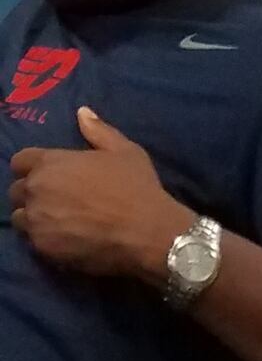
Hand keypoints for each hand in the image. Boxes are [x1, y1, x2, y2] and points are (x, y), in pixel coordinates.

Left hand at [8, 107, 188, 279]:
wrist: (147, 233)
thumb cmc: (136, 189)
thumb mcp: (124, 151)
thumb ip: (98, 131)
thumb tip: (82, 112)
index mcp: (50, 162)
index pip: (19, 162)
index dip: (31, 170)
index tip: (47, 178)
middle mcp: (36, 189)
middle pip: (16, 192)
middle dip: (31, 196)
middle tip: (53, 204)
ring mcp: (37, 220)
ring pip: (20, 220)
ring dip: (33, 220)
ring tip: (55, 226)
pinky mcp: (45, 248)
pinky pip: (33, 244)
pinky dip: (44, 243)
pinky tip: (63, 243)